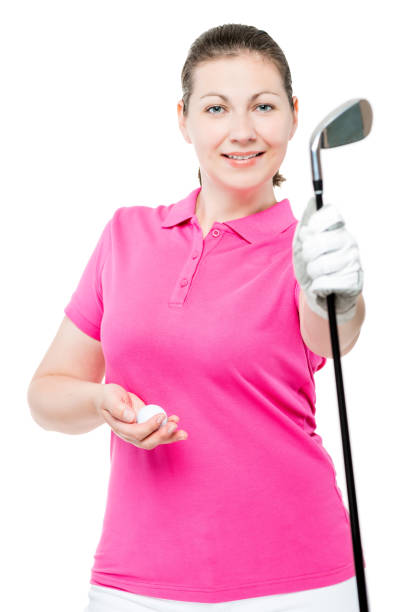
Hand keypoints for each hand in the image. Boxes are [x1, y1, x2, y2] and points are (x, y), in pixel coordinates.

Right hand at [94, 383, 187, 449]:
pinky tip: (176, 420)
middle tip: (174, 426)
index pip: (136, 433)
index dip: (150, 427)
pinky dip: (169, 429)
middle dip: (162, 436)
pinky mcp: (147, 427)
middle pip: (148, 442)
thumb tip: (132, 418)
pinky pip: (159, 431)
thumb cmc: (108, 397)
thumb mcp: (110, 399)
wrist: (109, 399)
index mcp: (121, 429)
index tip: (161, 416)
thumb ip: (118, 408)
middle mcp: (131, 435)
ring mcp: (140, 433)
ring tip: (183, 433)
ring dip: (170, 437)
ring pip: (156, 439)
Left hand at [292, 196, 363, 323]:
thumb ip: (304, 234)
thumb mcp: (303, 248)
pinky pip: (326, 283)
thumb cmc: (313, 267)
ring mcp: (354, 261)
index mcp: (339, 229)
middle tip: (311, 260)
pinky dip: (318, 287)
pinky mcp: (354, 282)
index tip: (309, 234)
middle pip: (318, 242)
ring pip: (321, 265)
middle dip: (307, 255)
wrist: (323, 296)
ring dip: (312, 273)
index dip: (315, 223)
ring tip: (317, 274)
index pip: (330, 213)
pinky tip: (323, 286)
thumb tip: (308, 219)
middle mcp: (349, 242)